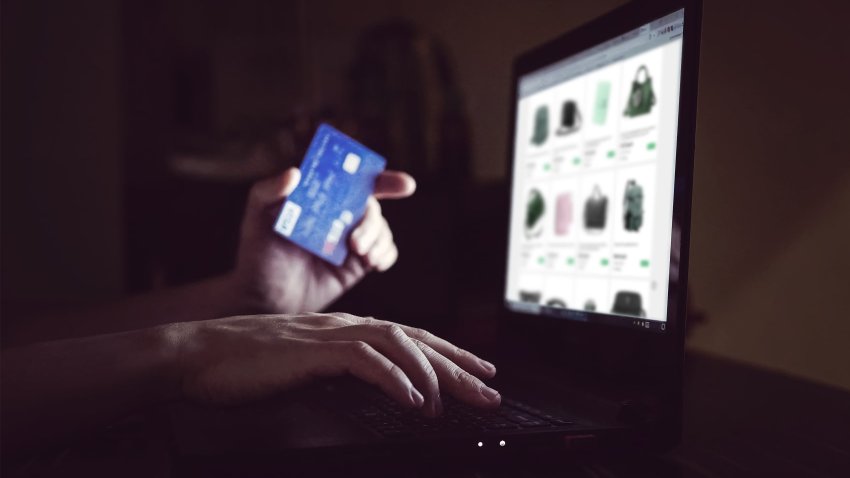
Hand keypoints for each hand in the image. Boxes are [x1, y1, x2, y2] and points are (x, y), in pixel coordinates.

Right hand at [172, 313, 498, 415]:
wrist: (195, 355)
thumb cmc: (243, 367)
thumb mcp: (304, 368)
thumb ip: (339, 372)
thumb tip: (376, 391)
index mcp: (344, 330)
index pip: (409, 336)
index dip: (448, 352)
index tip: (478, 371)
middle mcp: (344, 326)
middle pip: (416, 339)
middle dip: (458, 365)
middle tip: (491, 388)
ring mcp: (329, 335)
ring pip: (400, 344)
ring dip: (434, 373)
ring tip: (458, 402)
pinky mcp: (312, 351)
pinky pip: (365, 362)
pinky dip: (395, 380)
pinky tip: (415, 401)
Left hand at [232, 167, 415, 313]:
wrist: (264, 299)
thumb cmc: (257, 255)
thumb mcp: (256, 217)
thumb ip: (270, 191)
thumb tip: (295, 173)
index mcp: (320, 196)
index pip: (355, 178)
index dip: (382, 178)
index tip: (404, 185)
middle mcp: (338, 214)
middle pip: (372, 206)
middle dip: (372, 221)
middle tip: (355, 242)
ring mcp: (350, 239)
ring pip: (382, 229)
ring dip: (378, 240)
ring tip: (360, 256)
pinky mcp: (357, 264)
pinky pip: (386, 252)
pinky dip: (386, 255)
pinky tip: (372, 264)